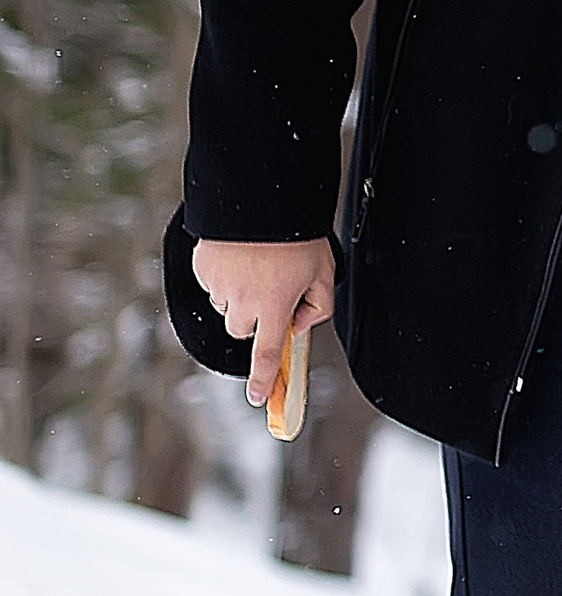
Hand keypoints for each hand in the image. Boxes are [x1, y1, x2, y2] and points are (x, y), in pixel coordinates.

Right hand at [192, 236, 334, 407]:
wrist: (261, 197)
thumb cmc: (297, 233)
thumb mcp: (324, 271)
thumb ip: (319, 306)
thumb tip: (300, 325)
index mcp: (274, 307)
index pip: (268, 355)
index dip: (264, 380)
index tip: (258, 397)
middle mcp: (242, 302)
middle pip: (242, 330)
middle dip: (253, 320)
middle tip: (268, 293)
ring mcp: (219, 285)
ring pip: (226, 306)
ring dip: (238, 296)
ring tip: (256, 265)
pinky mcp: (203, 267)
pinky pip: (212, 282)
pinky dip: (223, 276)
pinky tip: (239, 255)